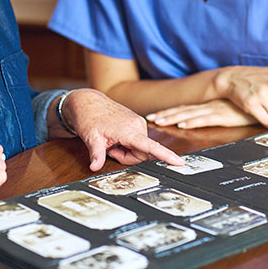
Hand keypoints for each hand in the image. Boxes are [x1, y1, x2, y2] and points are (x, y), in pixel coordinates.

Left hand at [61, 89, 182, 170]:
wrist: (88, 102)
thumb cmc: (89, 117)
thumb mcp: (90, 137)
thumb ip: (96, 154)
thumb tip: (94, 167)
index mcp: (129, 130)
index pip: (150, 147)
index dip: (166, 156)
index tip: (179, 162)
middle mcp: (138, 125)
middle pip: (141, 154)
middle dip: (126, 157)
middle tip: (110, 149)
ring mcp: (138, 123)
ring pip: (139, 149)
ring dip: (126, 150)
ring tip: (112, 141)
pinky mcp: (137, 123)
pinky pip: (137, 142)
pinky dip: (127, 144)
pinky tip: (116, 137)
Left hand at [146, 99, 253, 128]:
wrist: (267, 101)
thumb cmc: (252, 107)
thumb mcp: (233, 112)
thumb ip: (224, 115)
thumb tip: (216, 120)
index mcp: (211, 105)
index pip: (186, 109)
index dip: (171, 112)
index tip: (157, 115)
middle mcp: (210, 106)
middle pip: (183, 111)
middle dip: (165, 114)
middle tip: (149, 118)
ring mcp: (216, 110)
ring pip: (189, 115)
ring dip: (173, 118)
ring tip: (159, 121)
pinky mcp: (224, 116)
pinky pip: (205, 119)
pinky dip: (192, 122)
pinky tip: (182, 125)